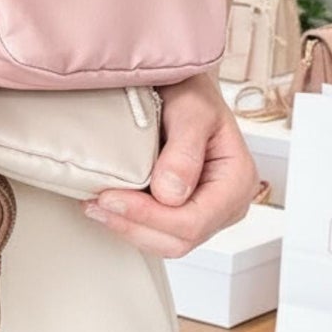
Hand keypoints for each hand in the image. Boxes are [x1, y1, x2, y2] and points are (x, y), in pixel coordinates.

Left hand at [84, 74, 259, 257]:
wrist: (184, 87)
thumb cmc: (193, 93)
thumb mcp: (191, 108)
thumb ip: (184, 150)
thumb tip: (170, 194)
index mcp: (236, 182)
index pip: (194, 220)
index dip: (150, 216)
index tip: (111, 197)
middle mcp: (226, 204)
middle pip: (180, 240)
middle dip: (134, 226)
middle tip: (96, 204)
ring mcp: (206, 212)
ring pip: (166, 243)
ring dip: (127, 228)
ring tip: (95, 206)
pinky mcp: (184, 212)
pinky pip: (158, 232)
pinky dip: (130, 222)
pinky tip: (108, 206)